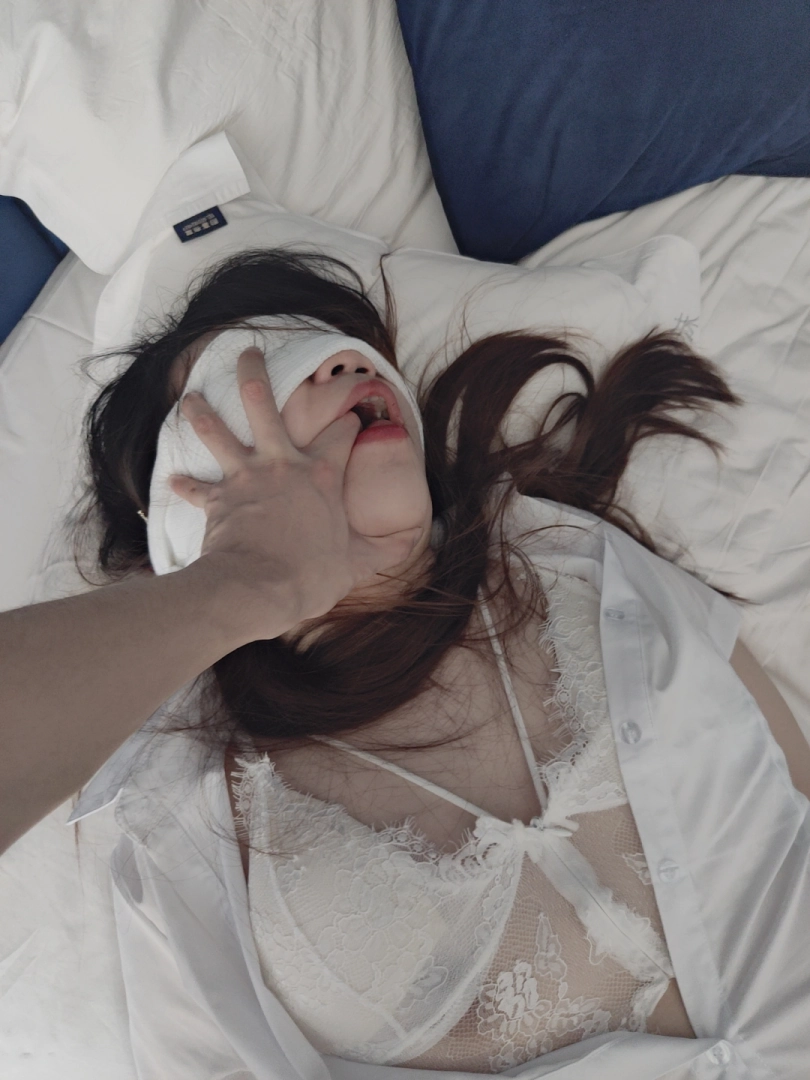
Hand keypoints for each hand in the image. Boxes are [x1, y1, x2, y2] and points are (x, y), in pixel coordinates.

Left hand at [168, 348, 423, 641]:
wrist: (258, 589)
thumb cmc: (311, 575)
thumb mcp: (357, 563)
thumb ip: (383, 549)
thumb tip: (412, 543)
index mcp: (321, 474)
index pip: (340, 433)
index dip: (347, 423)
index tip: (351, 418)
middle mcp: (281, 465)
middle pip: (262, 404)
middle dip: (253, 372)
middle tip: (247, 352)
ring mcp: (245, 478)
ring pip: (216, 431)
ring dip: (201, 412)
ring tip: (191, 398)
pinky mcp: (217, 500)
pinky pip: (196, 487)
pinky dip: (185, 484)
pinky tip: (174, 479)